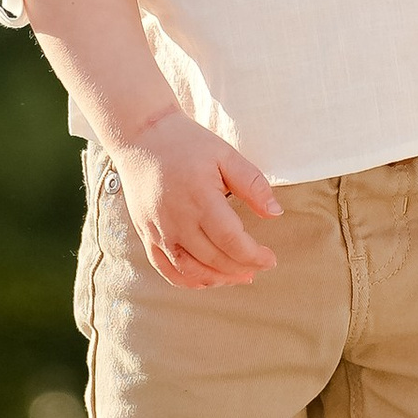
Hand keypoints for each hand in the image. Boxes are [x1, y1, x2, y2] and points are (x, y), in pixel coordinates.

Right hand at [114, 110, 283, 288]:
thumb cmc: (186, 143)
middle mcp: (177, 220)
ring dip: (218, 280)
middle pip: (214, 259)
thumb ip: (252, 184)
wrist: (141, 137)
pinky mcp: (146, 235)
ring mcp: (159, 231)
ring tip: (239, 276)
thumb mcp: (225, 155)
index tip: (270, 259)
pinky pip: (166, 269)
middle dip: (242, 269)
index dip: (254, 256)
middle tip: (259, 267)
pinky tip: (207, 279)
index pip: (232, 241)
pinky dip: (188, 281)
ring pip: (190, 271)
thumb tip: (275, 213)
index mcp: (200, 199)